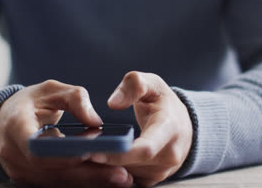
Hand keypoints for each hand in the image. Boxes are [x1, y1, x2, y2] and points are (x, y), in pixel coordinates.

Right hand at [0, 80, 133, 186]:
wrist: (4, 120)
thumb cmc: (31, 102)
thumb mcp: (52, 90)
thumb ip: (75, 98)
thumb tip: (96, 121)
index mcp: (16, 126)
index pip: (36, 146)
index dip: (62, 153)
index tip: (90, 153)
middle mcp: (14, 153)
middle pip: (53, 170)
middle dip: (88, 173)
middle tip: (121, 173)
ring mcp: (20, 170)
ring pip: (57, 181)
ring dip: (90, 182)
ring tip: (121, 179)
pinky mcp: (30, 179)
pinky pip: (58, 183)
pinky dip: (83, 182)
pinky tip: (106, 180)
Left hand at [91, 71, 192, 186]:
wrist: (182, 123)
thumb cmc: (163, 102)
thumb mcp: (152, 83)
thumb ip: (133, 85)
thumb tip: (113, 104)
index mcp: (169, 128)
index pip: (145, 148)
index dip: (118, 152)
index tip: (92, 151)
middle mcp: (170, 153)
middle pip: (133, 165)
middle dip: (105, 161)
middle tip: (79, 153)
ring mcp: (164, 170)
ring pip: (130, 174)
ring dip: (108, 168)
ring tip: (89, 153)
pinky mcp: (155, 178)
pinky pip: (131, 180)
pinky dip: (114, 172)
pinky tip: (102, 160)